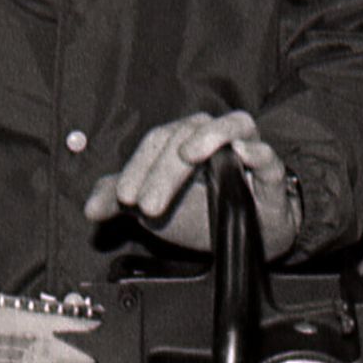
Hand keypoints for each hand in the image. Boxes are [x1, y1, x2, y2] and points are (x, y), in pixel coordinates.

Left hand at [84, 112, 300, 258]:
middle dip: (161, 172)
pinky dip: (256, 151)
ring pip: (229, 127)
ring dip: (208, 137)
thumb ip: (121, 201)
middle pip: (185, 136)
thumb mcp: (155, 208)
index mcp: (183, 138)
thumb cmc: (202, 211)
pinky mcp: (272, 172)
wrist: (251, 236)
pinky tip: (243, 154)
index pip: (156, 141)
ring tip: (189, 155)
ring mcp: (246, 149)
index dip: (136, 167)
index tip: (124, 199)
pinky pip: (268, 155)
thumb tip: (90, 207)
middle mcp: (213, 135)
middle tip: (147, 207)